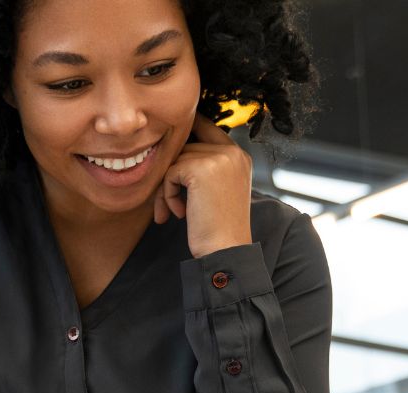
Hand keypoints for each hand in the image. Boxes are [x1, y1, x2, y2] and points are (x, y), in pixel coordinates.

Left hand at [153, 115, 254, 257]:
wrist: (225, 250)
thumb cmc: (219, 227)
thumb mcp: (219, 189)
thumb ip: (206, 166)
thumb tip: (173, 147)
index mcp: (240, 156)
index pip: (208, 128)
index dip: (187, 134)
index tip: (171, 147)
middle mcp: (233, 152)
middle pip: (186, 147)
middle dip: (172, 174)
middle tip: (168, 204)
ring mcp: (219, 158)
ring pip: (175, 160)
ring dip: (167, 188)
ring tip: (173, 211)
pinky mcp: (201, 168)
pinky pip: (169, 173)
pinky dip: (167, 194)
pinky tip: (179, 214)